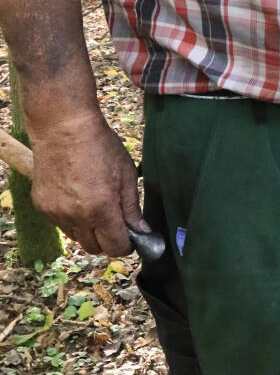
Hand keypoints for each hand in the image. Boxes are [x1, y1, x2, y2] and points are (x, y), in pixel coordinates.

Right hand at [26, 110, 149, 256]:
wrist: (63, 126)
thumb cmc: (100, 145)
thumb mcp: (126, 174)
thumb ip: (133, 208)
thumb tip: (141, 232)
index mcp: (101, 208)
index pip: (115, 247)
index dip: (125, 245)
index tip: (130, 237)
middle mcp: (76, 216)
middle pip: (94, 248)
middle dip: (107, 240)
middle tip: (114, 221)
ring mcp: (56, 212)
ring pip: (76, 237)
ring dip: (88, 230)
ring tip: (93, 203)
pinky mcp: (42, 206)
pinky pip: (61, 224)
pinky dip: (71, 218)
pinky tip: (76, 195)